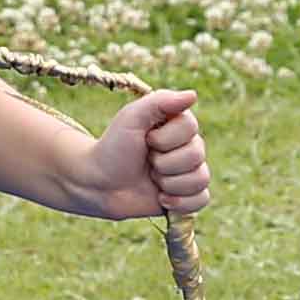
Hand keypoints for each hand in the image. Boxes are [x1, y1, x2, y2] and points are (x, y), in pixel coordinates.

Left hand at [72, 87, 209, 221]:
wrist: (98, 183)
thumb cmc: (113, 147)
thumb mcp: (131, 118)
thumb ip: (160, 101)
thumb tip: (193, 95)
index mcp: (177, 123)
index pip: (190, 127)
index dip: (164, 139)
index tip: (145, 140)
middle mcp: (188, 145)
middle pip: (196, 155)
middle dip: (164, 163)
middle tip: (146, 162)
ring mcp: (188, 171)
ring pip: (200, 179)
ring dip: (169, 183)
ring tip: (151, 179)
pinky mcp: (186, 196)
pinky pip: (201, 200)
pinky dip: (180, 203)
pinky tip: (161, 199)